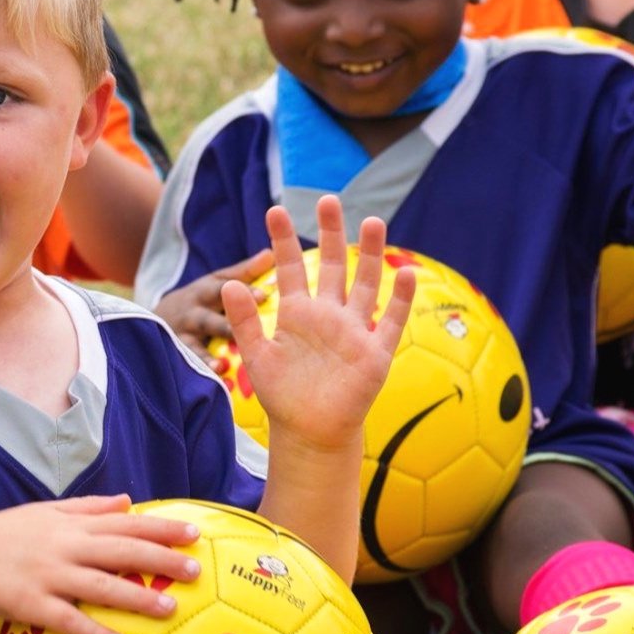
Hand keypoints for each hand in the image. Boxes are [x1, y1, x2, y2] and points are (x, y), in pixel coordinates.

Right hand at [0, 494, 201, 633]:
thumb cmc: (6, 534)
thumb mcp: (48, 512)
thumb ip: (89, 508)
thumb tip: (128, 500)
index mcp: (72, 526)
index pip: (125, 524)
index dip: (160, 529)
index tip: (193, 534)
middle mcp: (66, 548)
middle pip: (121, 552)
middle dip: (160, 560)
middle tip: (195, 570)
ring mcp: (50, 576)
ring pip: (101, 586)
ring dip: (137, 598)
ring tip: (169, 609)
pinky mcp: (32, 605)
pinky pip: (68, 620)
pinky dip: (94, 632)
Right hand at [153, 250, 274, 366]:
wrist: (148, 319)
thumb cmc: (199, 301)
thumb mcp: (215, 282)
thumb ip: (244, 272)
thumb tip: (270, 254)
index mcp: (205, 292)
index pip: (224, 289)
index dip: (243, 292)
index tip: (264, 296)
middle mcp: (191, 313)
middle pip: (209, 319)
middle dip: (225, 326)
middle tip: (243, 333)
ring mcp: (180, 336)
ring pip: (194, 346)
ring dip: (207, 357)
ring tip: (222, 366)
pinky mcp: (176, 357)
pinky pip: (188, 368)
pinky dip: (199, 376)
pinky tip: (213, 383)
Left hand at [222, 197, 413, 452]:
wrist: (310, 433)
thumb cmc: (283, 396)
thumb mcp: (257, 356)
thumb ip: (244, 321)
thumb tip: (228, 284)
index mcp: (297, 314)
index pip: (289, 269)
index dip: (282, 241)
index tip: (275, 210)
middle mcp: (328, 316)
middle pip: (331, 266)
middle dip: (330, 234)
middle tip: (328, 200)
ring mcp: (354, 331)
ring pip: (365, 284)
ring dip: (369, 254)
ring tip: (371, 221)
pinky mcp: (375, 353)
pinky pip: (389, 321)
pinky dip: (399, 299)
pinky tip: (406, 272)